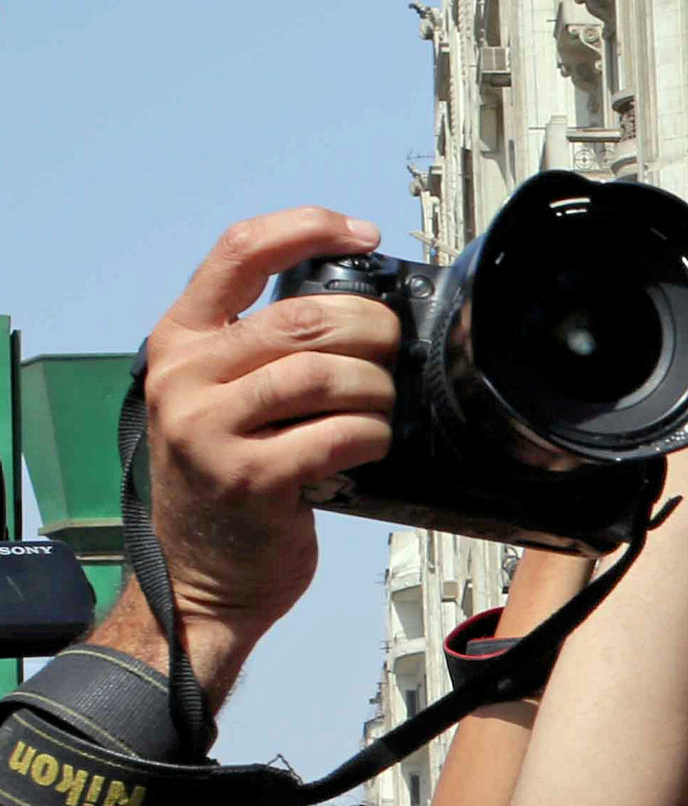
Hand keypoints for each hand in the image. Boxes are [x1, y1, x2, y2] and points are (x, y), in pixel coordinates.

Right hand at [135, 207, 400, 652]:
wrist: (203, 576)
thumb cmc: (232, 481)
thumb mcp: (224, 399)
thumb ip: (265, 350)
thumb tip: (361, 311)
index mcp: (181, 340)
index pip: (240, 250)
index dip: (309, 229)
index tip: (362, 233)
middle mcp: (186, 376)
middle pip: (306, 316)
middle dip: (372, 332)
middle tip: (388, 358)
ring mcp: (210, 427)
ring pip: (327, 374)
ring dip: (377, 390)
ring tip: (378, 410)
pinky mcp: (247, 478)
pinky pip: (338, 436)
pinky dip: (371, 438)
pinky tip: (368, 449)